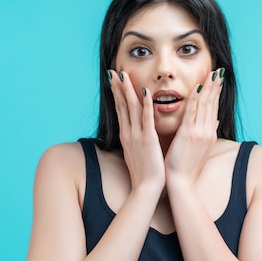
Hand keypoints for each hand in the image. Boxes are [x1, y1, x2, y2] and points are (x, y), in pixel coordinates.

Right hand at [108, 70, 164, 193]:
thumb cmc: (144, 173)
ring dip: (128, 90)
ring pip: (132, 108)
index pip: (121, 110)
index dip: (117, 94)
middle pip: (122, 105)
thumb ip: (136, 140)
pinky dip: (145, 104)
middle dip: (118, 88)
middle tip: (114, 72)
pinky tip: (145, 92)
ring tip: (124, 75)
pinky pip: (146, 119)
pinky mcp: (148, 140)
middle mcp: (128, 133)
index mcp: (126, 135)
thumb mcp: (136, 153)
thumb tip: (136, 133)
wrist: (146, 188)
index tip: (114, 80)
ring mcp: (137, 136)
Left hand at [165, 68, 223, 185]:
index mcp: (209, 133)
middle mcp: (207, 131)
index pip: (214, 108)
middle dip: (215, 86)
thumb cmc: (187, 167)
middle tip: (219, 71)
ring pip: (205, 105)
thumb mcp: (201, 148)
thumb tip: (215, 121)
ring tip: (211, 73)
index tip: (218, 80)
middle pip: (212, 103)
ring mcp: (199, 132)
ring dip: (208, 87)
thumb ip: (207, 132)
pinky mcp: (188, 134)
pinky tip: (197, 87)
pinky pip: (192, 112)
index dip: (216, 93)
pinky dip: (195, 99)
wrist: (181, 182)